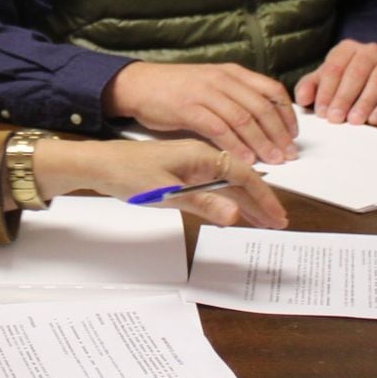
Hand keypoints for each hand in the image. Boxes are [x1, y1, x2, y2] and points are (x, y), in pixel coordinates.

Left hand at [31, 137, 287, 228]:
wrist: (98, 164)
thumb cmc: (127, 173)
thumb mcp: (165, 192)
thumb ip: (201, 204)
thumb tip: (234, 216)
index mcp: (201, 154)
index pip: (244, 175)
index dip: (263, 197)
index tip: (277, 216)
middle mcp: (201, 156)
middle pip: (240, 179)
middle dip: (260, 201)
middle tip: (279, 223)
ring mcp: (192, 164)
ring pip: (228, 183)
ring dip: (247, 202)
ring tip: (264, 220)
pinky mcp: (183, 172)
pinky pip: (214, 185)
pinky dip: (228, 199)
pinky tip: (235, 211)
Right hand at [101, 60, 298, 165]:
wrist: (139, 84)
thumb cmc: (176, 89)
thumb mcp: (212, 85)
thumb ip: (236, 99)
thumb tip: (263, 123)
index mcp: (232, 73)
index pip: (271, 90)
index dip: (287, 114)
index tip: (294, 135)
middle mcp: (222, 79)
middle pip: (261, 107)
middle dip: (278, 134)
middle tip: (289, 154)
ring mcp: (205, 92)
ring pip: (243, 119)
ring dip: (261, 143)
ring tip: (273, 161)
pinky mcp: (187, 107)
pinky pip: (218, 128)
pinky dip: (234, 146)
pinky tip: (243, 160)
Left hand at [292, 40, 376, 125]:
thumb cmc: (345, 80)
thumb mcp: (324, 80)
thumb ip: (309, 87)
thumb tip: (302, 98)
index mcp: (346, 48)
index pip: (334, 68)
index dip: (327, 91)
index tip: (321, 112)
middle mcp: (369, 51)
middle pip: (355, 74)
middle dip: (344, 98)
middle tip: (335, 119)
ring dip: (365, 102)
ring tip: (355, 120)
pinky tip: (374, 119)